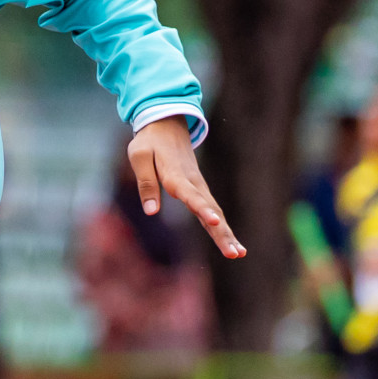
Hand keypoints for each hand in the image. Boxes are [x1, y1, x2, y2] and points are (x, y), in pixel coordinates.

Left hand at [127, 116, 245, 258]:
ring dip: (226, 234)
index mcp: (175, 175)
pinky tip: (231, 243)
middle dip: (222, 233)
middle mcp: (192, 182)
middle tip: (234, 253)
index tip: (214, 221)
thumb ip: (146, 183)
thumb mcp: (139, 157)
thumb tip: (151, 212)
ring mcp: (199, 186)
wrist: (166, 124)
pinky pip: (213, 210)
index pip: (190, 195)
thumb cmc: (149, 143)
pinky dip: (221, 227)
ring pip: (216, 212)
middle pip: (210, 210)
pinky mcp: (200, 189)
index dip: (202, 208)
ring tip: (238, 254)